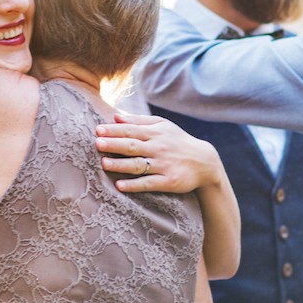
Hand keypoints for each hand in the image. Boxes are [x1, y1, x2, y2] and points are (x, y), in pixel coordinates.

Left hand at [96, 113, 219, 193]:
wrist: (205, 161)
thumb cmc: (178, 141)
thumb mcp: (163, 126)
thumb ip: (139, 120)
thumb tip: (115, 116)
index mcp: (155, 133)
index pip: (131, 130)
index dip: (114, 130)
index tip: (97, 130)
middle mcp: (158, 148)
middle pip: (132, 146)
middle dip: (114, 144)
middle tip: (97, 143)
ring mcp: (163, 165)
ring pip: (138, 165)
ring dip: (120, 165)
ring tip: (104, 164)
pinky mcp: (168, 181)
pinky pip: (148, 183)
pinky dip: (134, 185)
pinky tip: (120, 185)